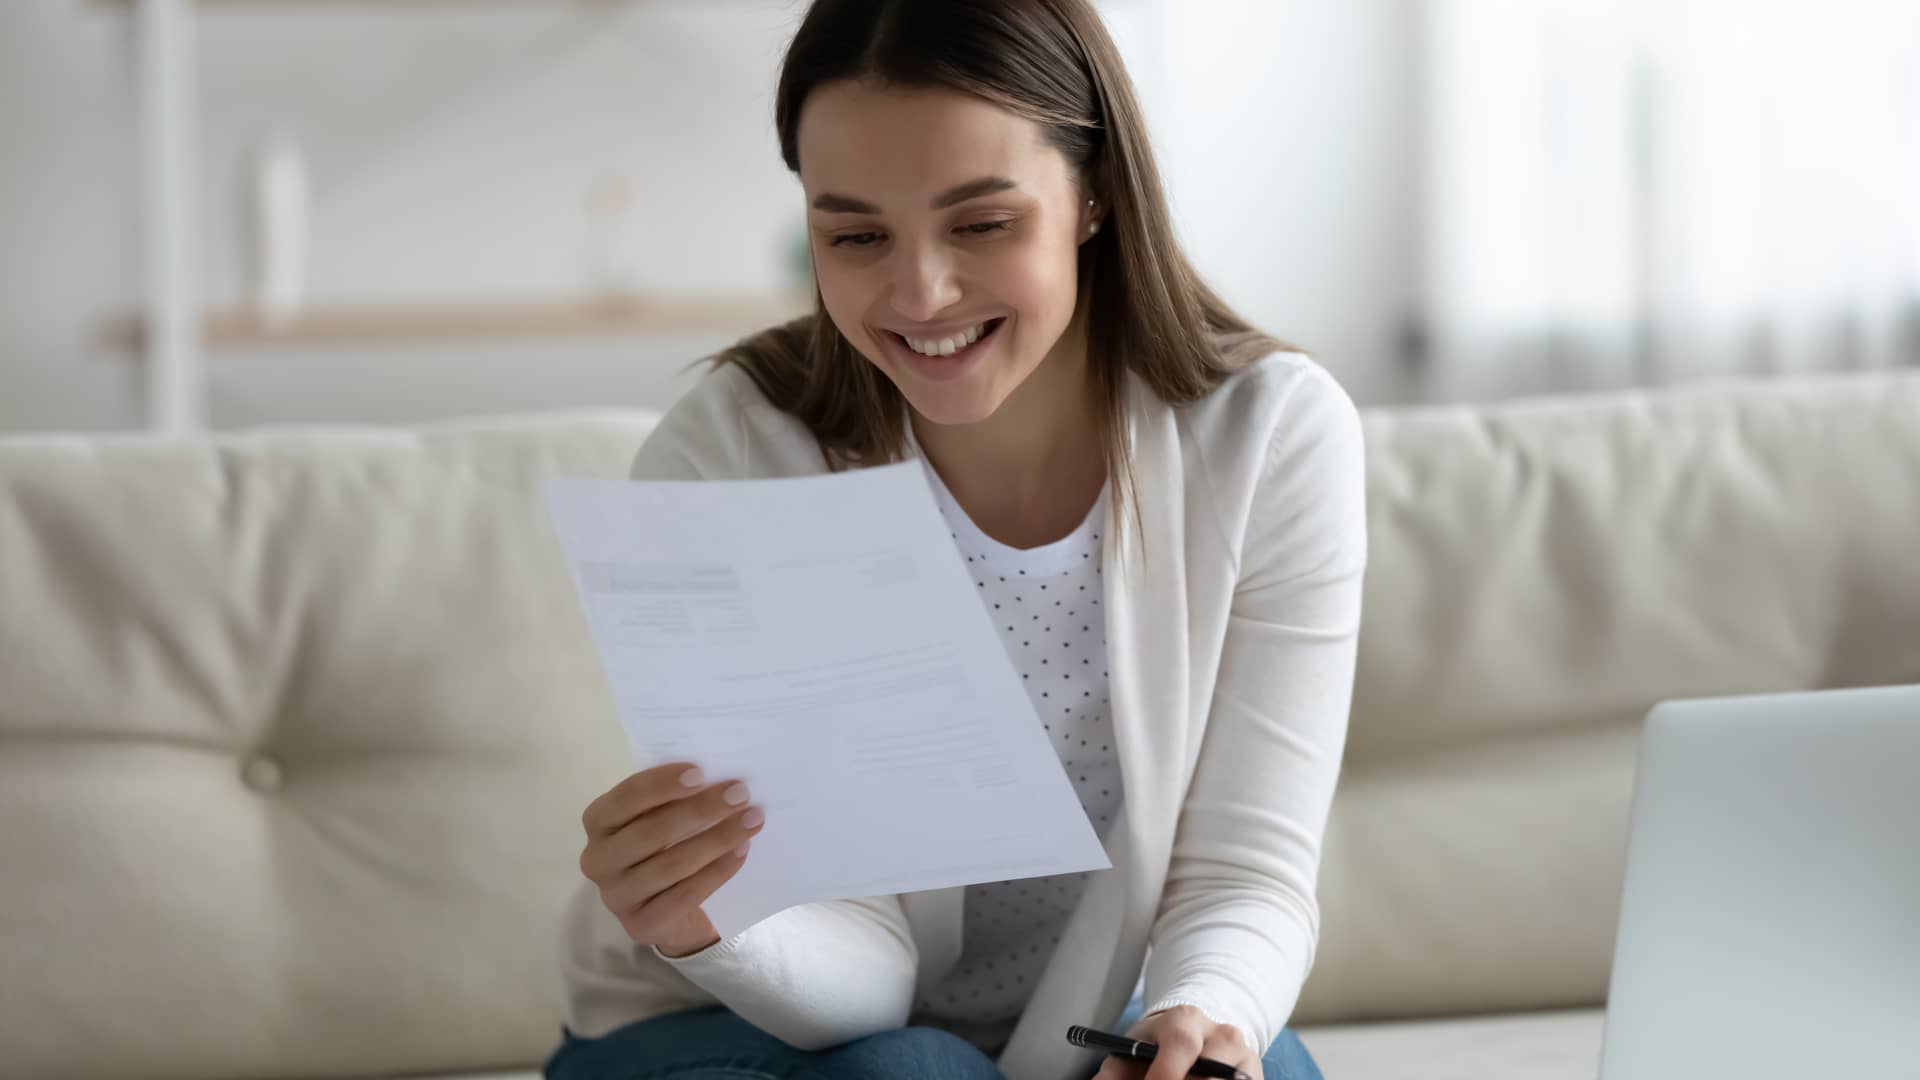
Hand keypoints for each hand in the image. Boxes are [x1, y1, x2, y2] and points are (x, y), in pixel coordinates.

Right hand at [577, 762, 765, 957]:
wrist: (669, 912)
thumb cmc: (664, 848)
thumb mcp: (660, 818)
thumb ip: (675, 799)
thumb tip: (718, 777)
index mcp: (599, 822)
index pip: (626, 798)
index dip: (662, 784)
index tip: (701, 772)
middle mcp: (598, 859)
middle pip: (650, 831)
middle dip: (700, 810)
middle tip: (740, 794)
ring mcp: (616, 896)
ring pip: (671, 864)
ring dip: (717, 839)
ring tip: (752, 821)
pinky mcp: (640, 925)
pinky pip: (685, 895)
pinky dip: (717, 871)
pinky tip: (741, 852)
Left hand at [1090, 1005, 1261, 1079]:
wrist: (1192, 1038)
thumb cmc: (1152, 1050)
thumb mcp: (1130, 1053)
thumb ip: (1113, 1073)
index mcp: (1185, 1019)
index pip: (1182, 1042)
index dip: (1166, 1073)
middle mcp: (1222, 1033)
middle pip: (1214, 1067)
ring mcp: (1244, 1057)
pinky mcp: (1254, 1076)